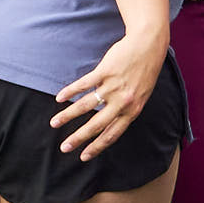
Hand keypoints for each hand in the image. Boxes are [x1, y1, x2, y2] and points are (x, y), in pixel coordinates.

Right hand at [53, 29, 168, 159]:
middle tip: (64, 148)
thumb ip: (125, 109)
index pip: (112, 134)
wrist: (149, 45)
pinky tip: (59, 98)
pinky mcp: (105, 72)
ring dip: (67, 116)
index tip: (83, 156)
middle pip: (96, 125)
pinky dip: (69, 92)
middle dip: (78, 138)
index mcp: (133, 110)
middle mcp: (123, 102)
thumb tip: (109, 121)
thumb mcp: (141, 95)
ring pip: (85, 106)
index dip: (97, 147)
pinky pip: (83, 85)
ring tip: (54, 123)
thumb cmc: (145, 71)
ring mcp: (113, 87)